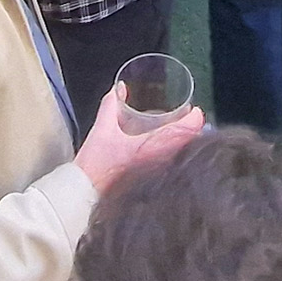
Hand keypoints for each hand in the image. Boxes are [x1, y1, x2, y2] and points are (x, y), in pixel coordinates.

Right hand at [74, 90, 204, 192]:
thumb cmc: (96, 164)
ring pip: (183, 155)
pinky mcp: (154, 182)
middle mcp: (162, 160)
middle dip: (191, 128)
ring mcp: (160, 173)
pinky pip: (173, 165)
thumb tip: (119, 89)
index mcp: (154, 145)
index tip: (193, 110)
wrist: (86, 192)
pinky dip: (175, 155)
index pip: (187, 128)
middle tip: (185, 118)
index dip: (195, 117)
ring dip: (184, 142)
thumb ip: (111, 105)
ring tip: (177, 132)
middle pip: (191, 142)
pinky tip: (164, 153)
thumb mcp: (102, 129)